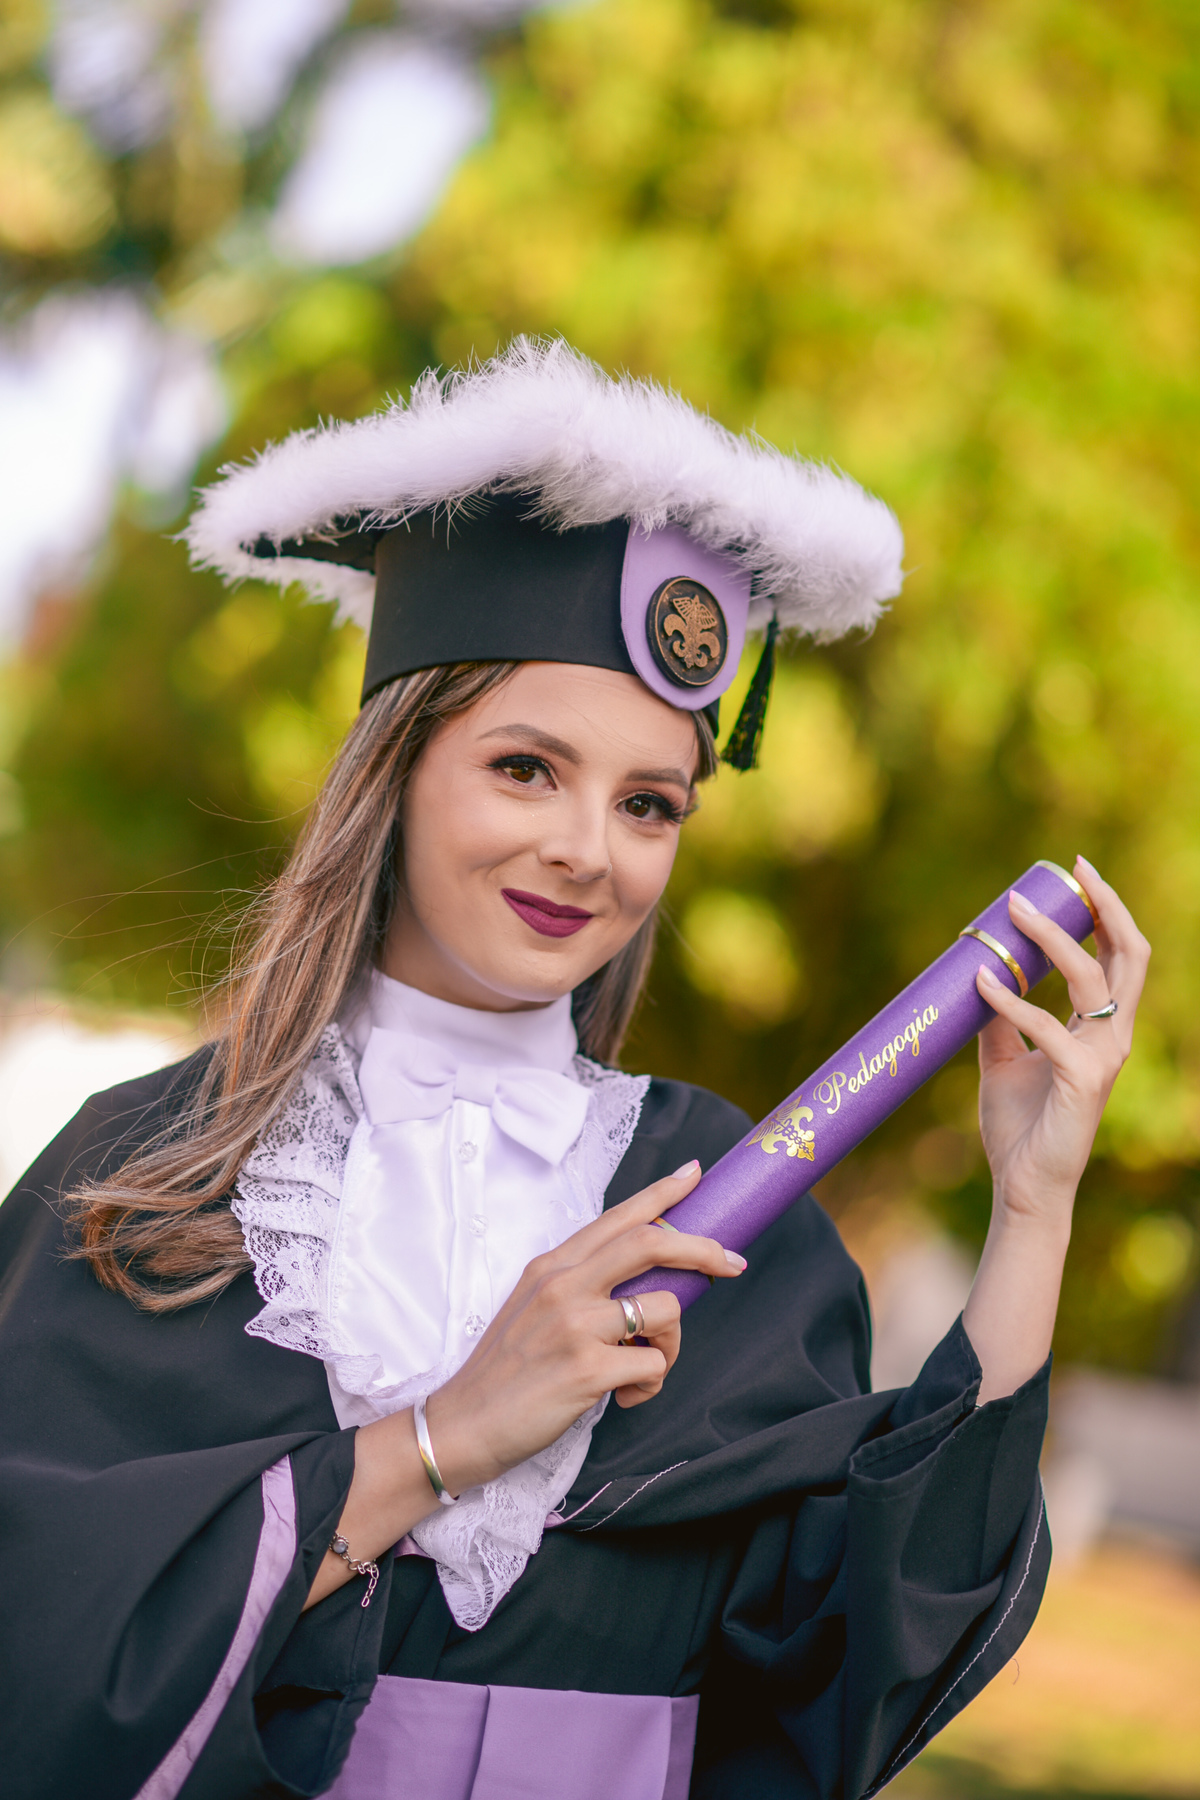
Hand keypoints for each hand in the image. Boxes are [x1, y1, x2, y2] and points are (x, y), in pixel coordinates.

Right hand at [426, 1163, 743, 1494]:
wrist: (462, 1425)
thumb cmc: (504, 1371)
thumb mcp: (532, 1306)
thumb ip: (579, 1285)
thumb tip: (641, 1282)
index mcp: (552, 1265)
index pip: (618, 1217)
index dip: (663, 1193)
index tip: (695, 1174)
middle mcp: (564, 1285)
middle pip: (650, 1243)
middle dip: (702, 1248)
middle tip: (732, 1263)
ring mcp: (575, 1325)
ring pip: (664, 1310)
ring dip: (672, 1344)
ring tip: (644, 1368)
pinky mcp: (587, 1368)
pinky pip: (654, 1364)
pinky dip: (651, 1385)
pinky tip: (624, 1397)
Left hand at [974, 855, 1149, 1227]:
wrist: (1022, 1185)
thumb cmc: (1020, 1127)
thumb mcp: (1003, 1061)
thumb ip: (1001, 1022)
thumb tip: (978, 979)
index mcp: (1101, 1029)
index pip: (1119, 957)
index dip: (1106, 912)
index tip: (1077, 874)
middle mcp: (1113, 1037)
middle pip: (1130, 955)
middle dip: (1107, 906)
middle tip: (1075, 870)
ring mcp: (1104, 1057)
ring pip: (1092, 979)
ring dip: (1052, 938)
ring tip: (1012, 912)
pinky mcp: (1083, 1079)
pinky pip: (1048, 1025)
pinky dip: (1011, 1001)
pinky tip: (982, 983)